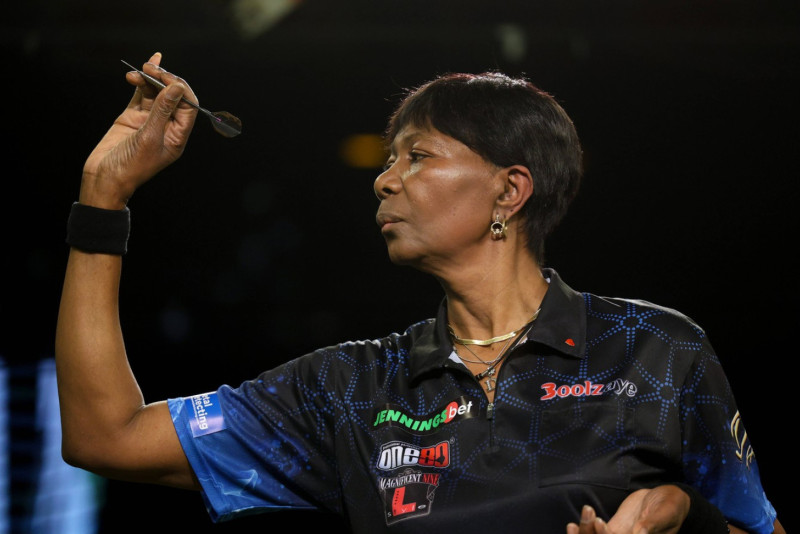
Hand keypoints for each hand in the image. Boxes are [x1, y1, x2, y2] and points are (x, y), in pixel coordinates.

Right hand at [80, 52, 197, 208]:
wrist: (104, 178)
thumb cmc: (131, 166)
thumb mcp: (149, 138)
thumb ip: (162, 111)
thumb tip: (176, 87)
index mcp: (178, 135)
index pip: (188, 106)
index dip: (181, 89)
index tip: (167, 78)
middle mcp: (166, 126)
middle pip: (173, 96)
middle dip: (164, 79)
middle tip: (151, 68)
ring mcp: (149, 120)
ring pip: (154, 92)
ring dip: (148, 79)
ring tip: (138, 71)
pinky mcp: (133, 116)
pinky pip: (140, 95)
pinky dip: (139, 82)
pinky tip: (136, 71)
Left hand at [566, 485, 689, 533]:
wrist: (666, 497)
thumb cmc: (671, 506)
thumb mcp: (665, 513)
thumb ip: (652, 524)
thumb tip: (639, 533)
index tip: (601, 525)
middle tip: (578, 527)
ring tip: (573, 525)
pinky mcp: (614, 529)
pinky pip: (597, 533)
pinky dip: (585, 531)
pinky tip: (572, 525)